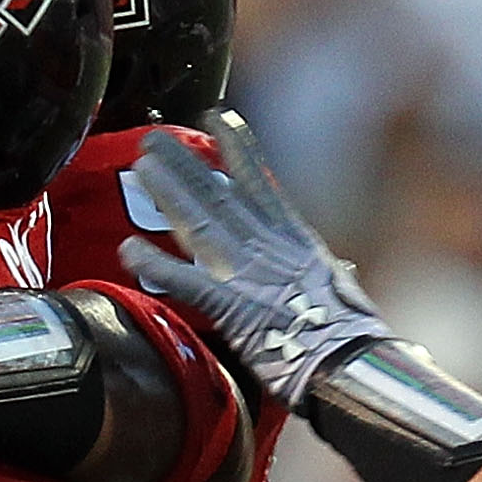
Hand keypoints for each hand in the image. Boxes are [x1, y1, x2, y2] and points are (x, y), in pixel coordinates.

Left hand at [118, 109, 391, 410]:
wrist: (351, 362)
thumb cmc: (353, 338)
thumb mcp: (344, 293)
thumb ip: (329, 276)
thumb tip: (338, 270)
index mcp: (296, 242)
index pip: (262, 185)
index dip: (238, 150)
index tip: (218, 118)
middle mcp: (269, 248)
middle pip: (220, 197)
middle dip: (185, 165)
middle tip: (152, 138)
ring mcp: (249, 274)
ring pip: (200, 224)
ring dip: (168, 195)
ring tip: (140, 167)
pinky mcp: (233, 306)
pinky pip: (187, 281)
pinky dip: (158, 265)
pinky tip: (128, 250)